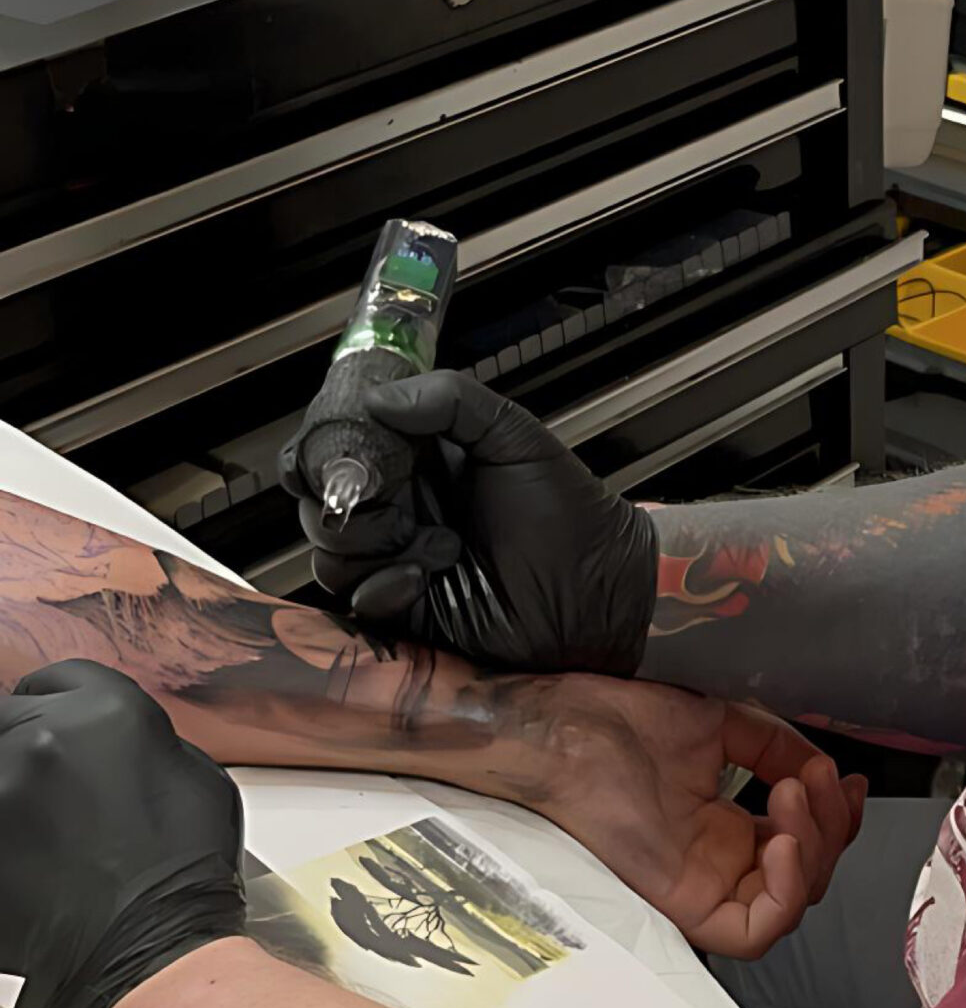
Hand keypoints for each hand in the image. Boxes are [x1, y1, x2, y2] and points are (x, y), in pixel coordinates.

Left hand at [0, 661, 245, 1007]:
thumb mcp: (196, 777)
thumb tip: (112, 746)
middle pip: (7, 716)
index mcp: (108, 709)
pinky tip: (27, 861)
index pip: (56, 678)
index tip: (52, 723)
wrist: (150, 951)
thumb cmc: (184, 871)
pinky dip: (6, 836)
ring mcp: (0, 786)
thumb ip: (142, 743)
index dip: (56, 703)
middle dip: (23, 742)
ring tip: (36, 828)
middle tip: (44, 787)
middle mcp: (43, 735)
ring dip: (11, 788)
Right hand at [281, 372, 657, 676]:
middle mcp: (399, 508)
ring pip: (331, 551)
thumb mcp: (516, 437)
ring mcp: (397, 560)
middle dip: (345, 499)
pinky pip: (359, 600)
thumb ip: (452, 400)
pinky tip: (426, 576)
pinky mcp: (405, 610)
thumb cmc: (570, 513)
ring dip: (374, 543)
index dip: (321, 450)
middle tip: (392, 498)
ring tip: (439, 542)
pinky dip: (384, 586)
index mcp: (417, 460)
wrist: (601, 589)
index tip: (334, 450)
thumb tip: (377, 397)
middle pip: (322, 500)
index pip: (338, 449)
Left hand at [504, 672, 865, 958]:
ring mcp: (701, 889)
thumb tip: (822, 768)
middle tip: (816, 782)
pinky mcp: (683, 905)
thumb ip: (776, 746)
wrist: (565, 729)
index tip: (844, 781)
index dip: (836, 821)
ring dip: (814, 853)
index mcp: (726, 829)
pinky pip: (752, 933)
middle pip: (807, 878)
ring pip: (789, 908)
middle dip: (831, 830)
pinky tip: (784, 843)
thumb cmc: (619, 721)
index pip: (804, 846)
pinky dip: (785, 893)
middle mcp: (718, 865)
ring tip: (794, 798)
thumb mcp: (720, 724)